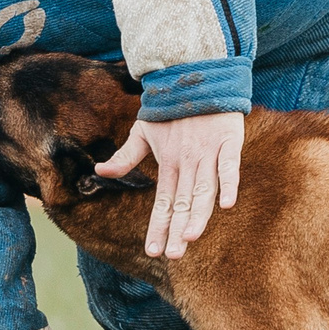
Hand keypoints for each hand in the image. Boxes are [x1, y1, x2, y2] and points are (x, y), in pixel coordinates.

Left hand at [98, 111, 243, 259]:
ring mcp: (208, 152)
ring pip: (203, 189)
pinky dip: (229, 183)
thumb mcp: (142, 131)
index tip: (153, 251)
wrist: (192, 74)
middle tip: (172, 255)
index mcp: (168, 163)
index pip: (162, 202)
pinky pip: (230, 165)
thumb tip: (99, 172)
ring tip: (190, 237)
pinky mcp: (228, 141)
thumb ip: (125, 156)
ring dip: (198, 214)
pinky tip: (228, 204)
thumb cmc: (168, 108)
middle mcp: (187, 162)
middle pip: (183, 202)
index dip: (158, 227)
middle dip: (177, 230)